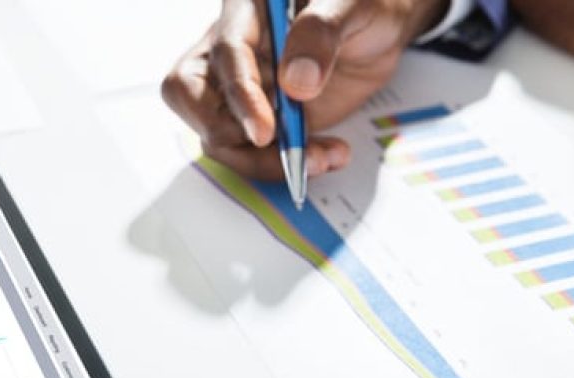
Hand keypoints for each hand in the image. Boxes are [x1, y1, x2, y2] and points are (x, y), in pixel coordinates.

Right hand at [163, 0, 446, 178]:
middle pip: (190, 96)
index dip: (240, 93)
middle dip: (226, 133)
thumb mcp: (352, 3)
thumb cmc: (366, 2)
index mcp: (247, 10)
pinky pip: (250, 152)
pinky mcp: (260, 118)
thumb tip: (296, 84)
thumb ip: (320, 33)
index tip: (265, 130)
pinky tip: (325, 156)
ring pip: (217, 134)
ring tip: (322, 158)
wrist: (383, 27)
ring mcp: (242, 88)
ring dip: (262, 160)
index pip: (224, 52)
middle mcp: (232, 50)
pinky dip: (282, 165)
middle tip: (279, 148)